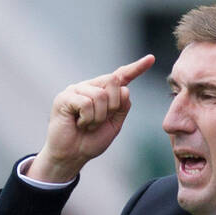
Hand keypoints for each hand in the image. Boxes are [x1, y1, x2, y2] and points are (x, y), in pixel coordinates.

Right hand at [30, 53, 155, 182]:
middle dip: (112, 105)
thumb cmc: (90, 140)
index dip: (136, 68)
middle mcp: (90, 86)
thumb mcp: (114, 124)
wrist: (72, 156)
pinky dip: (87, 119)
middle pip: (113, 81)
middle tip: (99, 121)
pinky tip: (79, 124)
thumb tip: (125, 89)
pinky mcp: (64, 97)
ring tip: (87, 125)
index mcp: (103, 92)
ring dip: (98, 117)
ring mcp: (76, 90)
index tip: (151, 59)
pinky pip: (86, 103)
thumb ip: (122, 107)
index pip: (121, 77)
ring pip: (100, 96)